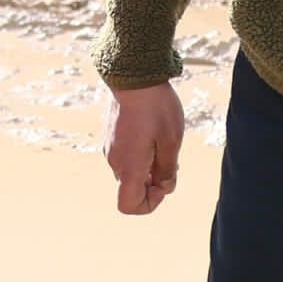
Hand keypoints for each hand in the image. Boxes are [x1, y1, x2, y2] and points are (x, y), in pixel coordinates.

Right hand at [105, 78, 186, 213]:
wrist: (133, 75)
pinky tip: (153, 134)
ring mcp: (110, 149)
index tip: (164, 183)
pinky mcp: (111, 137)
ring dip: (148, 168)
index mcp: (130, 166)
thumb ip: (167, 169)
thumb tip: (163, 185)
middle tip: (171, 160)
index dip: (149, 204)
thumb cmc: (157, 108)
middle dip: (153, 183)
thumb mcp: (172, 140)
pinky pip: (126, 157)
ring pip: (130, 172)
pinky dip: (141, 156)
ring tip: (164, 143)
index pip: (129, 206)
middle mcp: (115, 162)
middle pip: (132, 189)